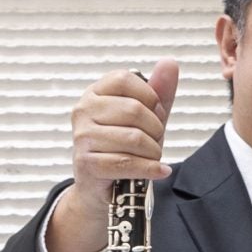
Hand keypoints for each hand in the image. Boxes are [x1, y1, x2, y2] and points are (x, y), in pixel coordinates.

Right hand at [51, 60, 179, 251]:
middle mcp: (83, 110)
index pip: (126, 79)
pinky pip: (128, 163)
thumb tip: (170, 62)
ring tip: (151, 158)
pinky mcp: (87, 163)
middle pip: (134, 110)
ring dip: (153, 152)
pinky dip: (151, 169)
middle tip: (155, 142)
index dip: (150, 98)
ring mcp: (82, 137)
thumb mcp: (146, 118)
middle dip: (156, 130)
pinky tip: (160, 171)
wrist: (103, 188)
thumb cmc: (125, 148)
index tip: (154, 115)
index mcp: (95, 93)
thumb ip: (159, 92)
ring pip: (134, 139)